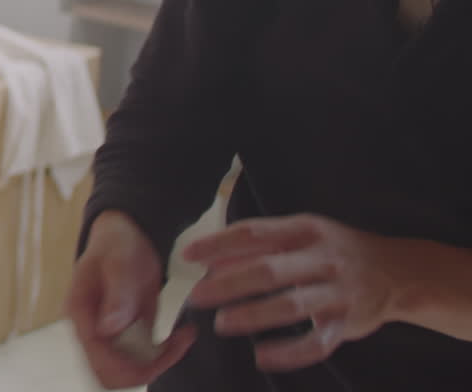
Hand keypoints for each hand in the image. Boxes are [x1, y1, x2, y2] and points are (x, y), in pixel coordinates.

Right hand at [67, 210, 196, 388]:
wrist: (126, 235)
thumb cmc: (117, 242)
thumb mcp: (119, 261)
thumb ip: (116, 293)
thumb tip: (107, 329)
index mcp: (81, 315)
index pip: (97, 359)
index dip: (129, 367)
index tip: (162, 350)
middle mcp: (91, 330)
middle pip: (111, 375)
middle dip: (146, 369)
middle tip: (176, 344)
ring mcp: (109, 335)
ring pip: (130, 371)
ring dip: (161, 362)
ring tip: (184, 335)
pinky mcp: (128, 335)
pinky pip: (145, 359)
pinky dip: (167, 353)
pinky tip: (183, 333)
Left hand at [183, 213, 401, 372]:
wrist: (397, 271)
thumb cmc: (333, 250)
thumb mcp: (298, 236)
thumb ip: (257, 244)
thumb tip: (211, 260)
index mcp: (305, 230)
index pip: (255, 233)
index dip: (219, 243)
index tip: (188, 255)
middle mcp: (323, 258)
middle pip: (270, 270)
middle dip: (230, 283)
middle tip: (196, 296)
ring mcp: (337, 292)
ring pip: (291, 305)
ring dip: (254, 315)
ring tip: (222, 323)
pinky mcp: (347, 323)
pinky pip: (316, 343)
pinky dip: (289, 352)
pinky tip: (262, 356)